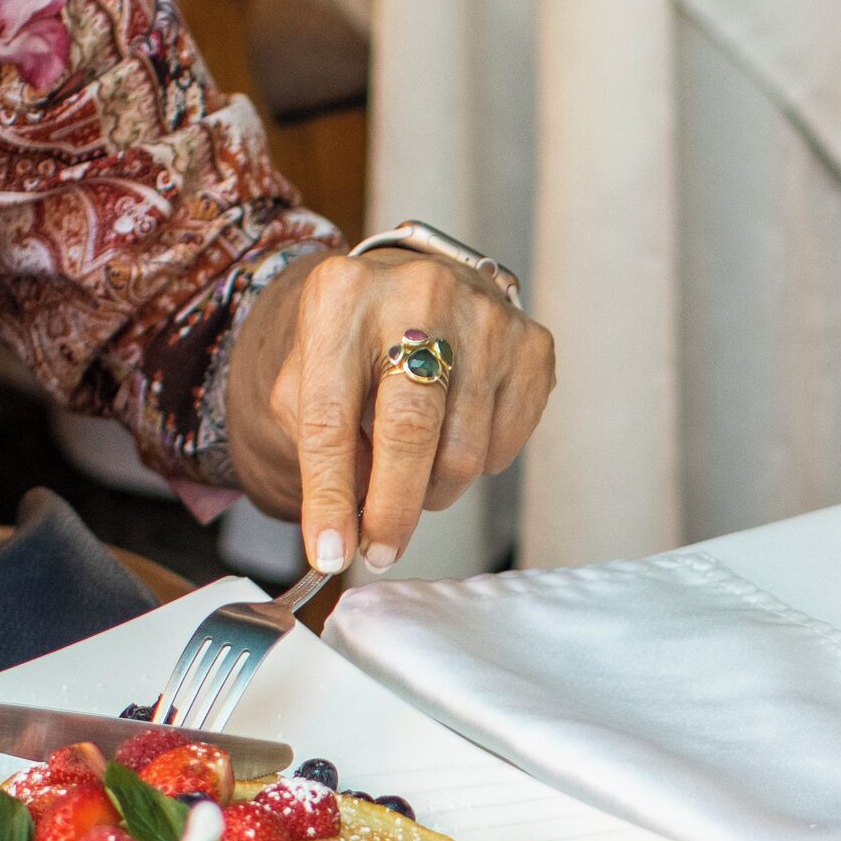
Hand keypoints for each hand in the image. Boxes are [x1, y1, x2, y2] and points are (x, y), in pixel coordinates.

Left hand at [224, 247, 555, 572]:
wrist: (417, 288)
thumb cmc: (355, 343)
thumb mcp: (308, 375)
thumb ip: (315, 441)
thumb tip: (353, 521)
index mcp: (342, 296)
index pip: (330, 416)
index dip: (328, 495)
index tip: (331, 552)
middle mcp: (419, 294)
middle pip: (410, 431)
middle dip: (392, 509)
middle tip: (380, 551)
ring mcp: (485, 318)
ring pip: (462, 453)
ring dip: (432, 489)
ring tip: (412, 474)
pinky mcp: (532, 346)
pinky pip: (503, 447)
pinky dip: (476, 464)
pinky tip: (454, 435)